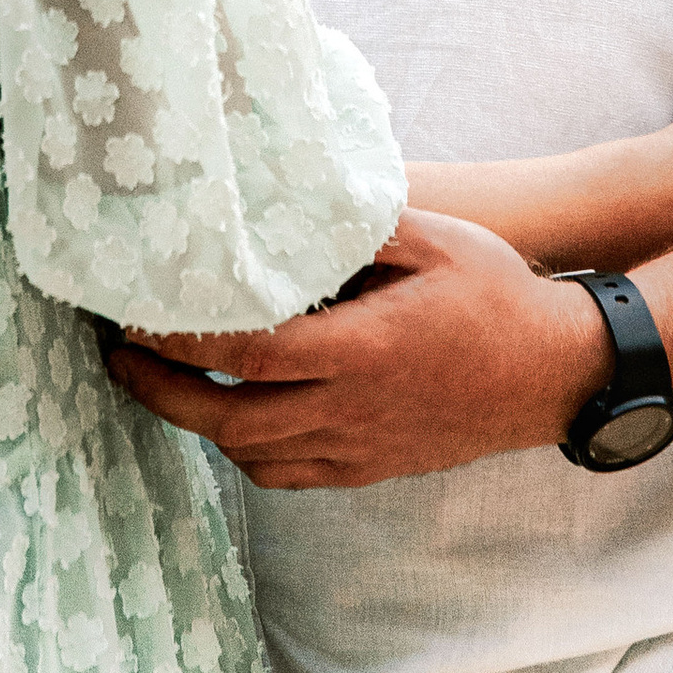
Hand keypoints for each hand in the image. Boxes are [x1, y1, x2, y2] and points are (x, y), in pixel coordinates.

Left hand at [103, 210, 607, 487]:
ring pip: (254, 455)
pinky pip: (289, 475)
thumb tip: (292, 196)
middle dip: (160, 393)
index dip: (181, 341)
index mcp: (365, 351)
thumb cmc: (496, 296)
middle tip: (116, 356)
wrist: (556, 375)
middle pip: (232, 420)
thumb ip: (361, 225)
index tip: (136, 315)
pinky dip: (245, 452)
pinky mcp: (370, 468)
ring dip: (197, 424)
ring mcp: (361, 448)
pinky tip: (227, 417)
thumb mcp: (435, 238)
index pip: (250, 354)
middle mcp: (355, 410)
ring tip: (158, 381)